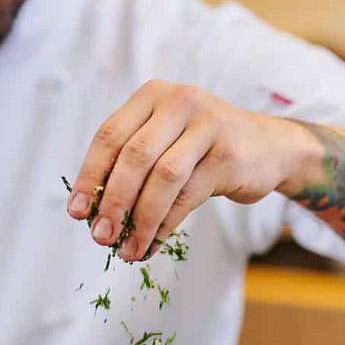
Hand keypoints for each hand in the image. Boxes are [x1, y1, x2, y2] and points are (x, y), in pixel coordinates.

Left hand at [67, 80, 314, 260]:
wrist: (268, 147)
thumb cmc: (203, 148)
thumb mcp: (166, 141)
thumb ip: (133, 164)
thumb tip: (94, 212)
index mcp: (153, 95)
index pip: (110, 135)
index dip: (90, 176)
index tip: (77, 212)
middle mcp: (180, 102)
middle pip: (135, 156)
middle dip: (113, 201)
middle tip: (99, 236)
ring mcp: (208, 126)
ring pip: (163, 178)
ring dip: (140, 220)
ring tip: (127, 249)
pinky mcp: (229, 155)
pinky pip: (188, 196)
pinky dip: (165, 225)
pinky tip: (152, 243)